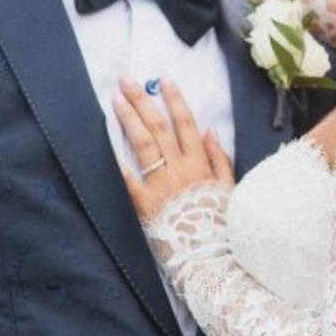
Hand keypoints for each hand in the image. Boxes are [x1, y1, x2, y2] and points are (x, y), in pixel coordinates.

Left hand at [113, 78, 234, 219]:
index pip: (186, 122)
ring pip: (143, 144)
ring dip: (129, 119)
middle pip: (158, 126)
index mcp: (200, 163)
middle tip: (126, 80)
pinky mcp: (145, 204)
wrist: (212, 257)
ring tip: (116, 99)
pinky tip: (105, 142)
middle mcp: (179, 169)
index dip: (173, 98)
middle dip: (142, 100)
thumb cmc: (222, 225)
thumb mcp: (230, 190)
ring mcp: (161, 185)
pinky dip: (118, 162)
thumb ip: (220, 160)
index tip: (162, 78)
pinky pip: (129, 180)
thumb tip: (211, 131)